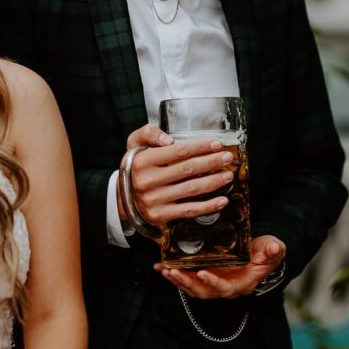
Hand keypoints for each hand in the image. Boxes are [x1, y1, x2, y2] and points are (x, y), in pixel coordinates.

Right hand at [118, 124, 236, 226]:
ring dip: (214, 182)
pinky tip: (221, 200)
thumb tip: (168, 140)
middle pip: (188, 169)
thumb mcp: (134, 144)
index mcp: (143, 161)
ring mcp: (155, 199)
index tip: (217, 144)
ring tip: (227, 175)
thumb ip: (149, 133)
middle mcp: (148, 180)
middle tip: (227, 158)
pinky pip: (189, 210)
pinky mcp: (161, 215)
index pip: (178, 151)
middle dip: (212, 162)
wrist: (122, 196)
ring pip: (191, 189)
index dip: (200, 147)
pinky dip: (208, 206)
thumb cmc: (135, 166)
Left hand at [155, 235, 286, 298]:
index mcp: (241, 284)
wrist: (260, 253)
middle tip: (174, 272)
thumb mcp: (273, 249)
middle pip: (203, 291)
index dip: (214, 283)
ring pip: (192, 287)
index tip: (203, 274)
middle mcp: (225, 287)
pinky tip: (161, 267)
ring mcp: (213, 282)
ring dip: (177, 280)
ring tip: (164, 270)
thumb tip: (276, 248)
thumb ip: (274, 250)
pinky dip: (174, 274)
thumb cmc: (266, 253)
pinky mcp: (205, 275)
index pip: (226, 288)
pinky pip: (187, 278)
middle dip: (187, 283)